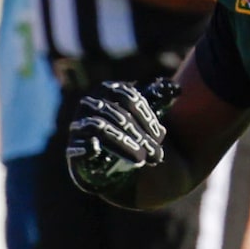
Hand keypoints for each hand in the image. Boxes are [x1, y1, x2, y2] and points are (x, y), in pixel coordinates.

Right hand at [66, 78, 178, 204]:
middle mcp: (90, 104)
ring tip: (141, 160)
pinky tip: (98, 151)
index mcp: (108, 91)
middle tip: (156, 155)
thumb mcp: (145, 116)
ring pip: (100, 127)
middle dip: (140, 136)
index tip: (160, 135)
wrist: (107, 160)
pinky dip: (87, 147)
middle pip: (118, 115)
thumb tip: (177, 88)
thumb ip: (160, 101)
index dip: (146, 116)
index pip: (128, 97)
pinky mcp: (72, 147)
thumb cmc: (129, 131)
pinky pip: (76, 145)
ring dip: (123, 144)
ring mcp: (79, 124)